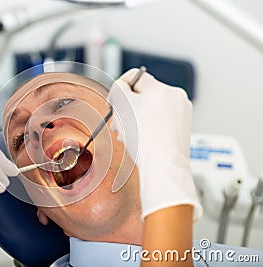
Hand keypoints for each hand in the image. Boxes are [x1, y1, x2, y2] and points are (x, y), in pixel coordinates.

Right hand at [108, 68, 201, 219]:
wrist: (164, 166)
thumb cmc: (144, 139)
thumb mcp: (122, 106)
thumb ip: (119, 89)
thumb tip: (123, 87)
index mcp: (160, 88)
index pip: (134, 77)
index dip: (119, 89)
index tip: (113, 103)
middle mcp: (175, 96)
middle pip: (143, 94)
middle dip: (128, 107)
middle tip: (118, 122)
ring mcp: (182, 112)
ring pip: (152, 108)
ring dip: (137, 118)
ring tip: (128, 135)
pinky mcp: (183, 126)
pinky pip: (162, 119)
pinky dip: (150, 126)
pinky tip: (142, 139)